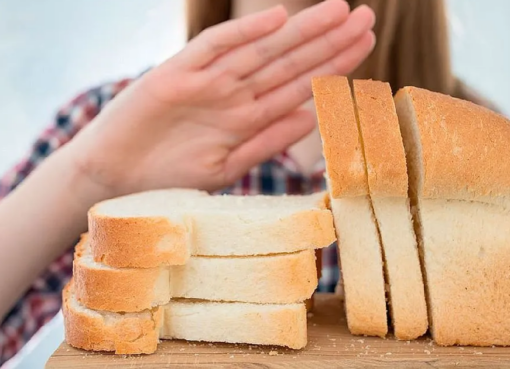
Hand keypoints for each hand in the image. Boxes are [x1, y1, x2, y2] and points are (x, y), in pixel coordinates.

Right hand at [69, 0, 374, 196]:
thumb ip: (265, 143)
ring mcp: (207, 82)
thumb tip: (309, 118)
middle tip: (367, 19)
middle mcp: (233, 94)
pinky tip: (276, 20)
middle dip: (328, 42)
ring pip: (261, 51)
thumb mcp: (225, 167)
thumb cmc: (169, 178)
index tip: (365, 49)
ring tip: (338, 13)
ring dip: (299, 33)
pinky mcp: (175, 74)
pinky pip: (213, 49)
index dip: (333, 67)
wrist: (116, 178)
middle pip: (289, 62)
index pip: (299, 86)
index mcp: (247, 117)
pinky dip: (241, 35)